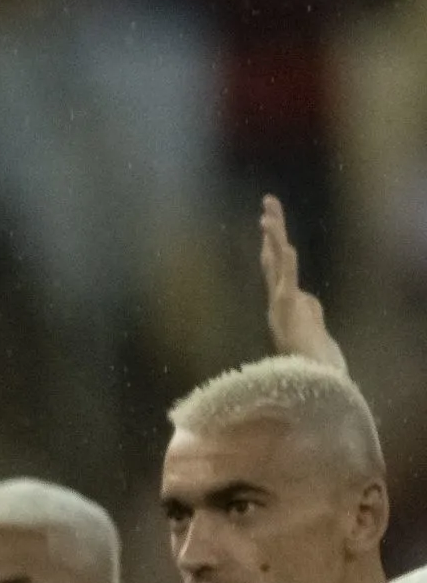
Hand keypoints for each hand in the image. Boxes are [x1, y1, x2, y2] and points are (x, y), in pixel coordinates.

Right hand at [259, 194, 345, 372]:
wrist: (311, 381)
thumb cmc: (314, 361)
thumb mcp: (314, 328)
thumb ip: (309, 309)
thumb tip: (307, 296)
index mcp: (284, 302)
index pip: (277, 264)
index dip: (273, 241)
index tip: (269, 219)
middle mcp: (279, 299)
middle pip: (274, 256)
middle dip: (272, 228)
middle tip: (268, 201)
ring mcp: (282, 303)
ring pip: (278, 264)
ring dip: (274, 238)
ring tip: (268, 214)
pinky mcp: (289, 309)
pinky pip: (288, 281)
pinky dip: (286, 263)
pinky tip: (287, 245)